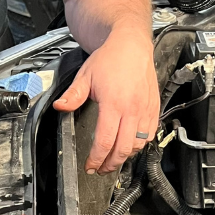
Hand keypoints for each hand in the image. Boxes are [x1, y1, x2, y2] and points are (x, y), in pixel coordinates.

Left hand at [54, 27, 159, 173]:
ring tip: (114, 159)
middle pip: (123, 148)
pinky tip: (130, 145)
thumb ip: (73, 95)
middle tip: (101, 169)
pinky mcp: (154, 107)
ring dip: (126, 155)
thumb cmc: (110, 58)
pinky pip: (150, 133)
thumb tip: (60, 107)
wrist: (131, 45)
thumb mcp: (85, 76)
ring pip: (139, 144)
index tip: (91, 166)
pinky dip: (140, 143)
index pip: (105, 141)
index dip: (97, 158)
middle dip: (111, 164)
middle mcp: (132, 109)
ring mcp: (145, 109)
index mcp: (114, 103)